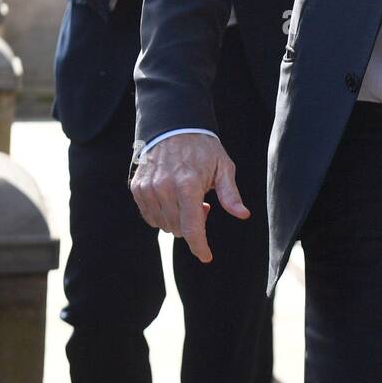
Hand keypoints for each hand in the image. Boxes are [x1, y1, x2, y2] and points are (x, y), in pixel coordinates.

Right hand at [128, 132, 249, 261]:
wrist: (174, 126)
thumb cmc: (203, 148)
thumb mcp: (223, 167)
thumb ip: (230, 194)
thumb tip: (243, 214)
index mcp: (188, 185)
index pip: (192, 228)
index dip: (200, 246)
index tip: (206, 256)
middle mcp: (164, 188)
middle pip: (178, 229)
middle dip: (193, 226)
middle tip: (203, 206)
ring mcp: (148, 189)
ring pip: (163, 225)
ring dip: (177, 220)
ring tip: (187, 199)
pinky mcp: (138, 188)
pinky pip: (150, 216)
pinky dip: (162, 215)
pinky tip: (172, 199)